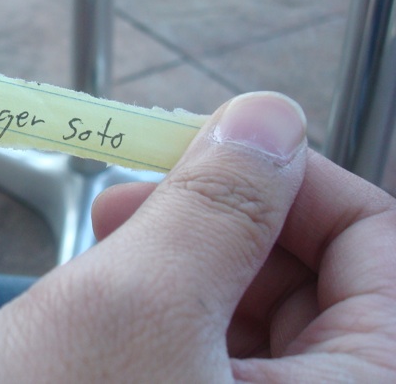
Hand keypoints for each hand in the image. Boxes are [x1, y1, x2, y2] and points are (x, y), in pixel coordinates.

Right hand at [0, 92, 395, 380]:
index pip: (384, 248)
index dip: (297, 178)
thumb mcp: (132, 308)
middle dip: (230, 222)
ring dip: (192, 263)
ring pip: (267, 319)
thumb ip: (217, 202)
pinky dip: (171, 312)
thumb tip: (270, 114)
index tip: (210, 144)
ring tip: (108, 250)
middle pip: (328, 284)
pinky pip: (219, 360)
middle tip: (135, 200)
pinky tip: (107, 302)